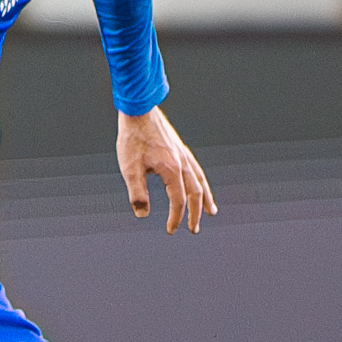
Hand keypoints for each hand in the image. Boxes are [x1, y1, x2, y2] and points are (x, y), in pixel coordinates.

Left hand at [117, 107, 216, 234]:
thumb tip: (142, 214)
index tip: (171, 231)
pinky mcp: (180, 149)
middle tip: (194, 230)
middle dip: (195, 214)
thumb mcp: (130, 169)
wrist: (139, 111)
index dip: (176, 218)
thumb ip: (137, 193)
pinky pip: (196, 170)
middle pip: (195, 194)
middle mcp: (183, 163)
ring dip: (205, 199)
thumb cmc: (133, 139)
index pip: (178, 201)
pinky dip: (201, 182)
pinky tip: (198, 184)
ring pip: (200, 181)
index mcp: (172, 170)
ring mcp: (184, 155)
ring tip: (211, 212)